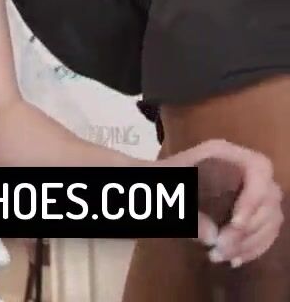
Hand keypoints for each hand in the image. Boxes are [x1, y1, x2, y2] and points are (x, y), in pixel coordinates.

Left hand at [159, 139, 282, 267]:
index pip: (258, 168)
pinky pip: (264, 228)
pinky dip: (253, 246)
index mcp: (222, 153)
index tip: (236, 224)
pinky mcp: (246, 210)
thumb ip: (186, 212)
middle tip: (223, 248)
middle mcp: (240, 168)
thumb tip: (213, 236)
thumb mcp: (161, 192)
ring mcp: (246, 189)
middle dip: (250, 228)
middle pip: (268, 198)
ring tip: (224, 256)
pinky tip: (234, 259)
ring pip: (270, 217)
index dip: (254, 197)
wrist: (142, 186)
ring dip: (252, 242)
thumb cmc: (150, 180)